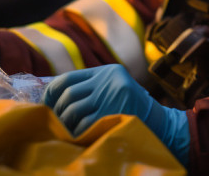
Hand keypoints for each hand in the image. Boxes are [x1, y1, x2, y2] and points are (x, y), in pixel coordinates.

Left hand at [43, 64, 189, 165]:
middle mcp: (108, 80)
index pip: (68, 78)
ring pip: (74, 109)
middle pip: (69, 94)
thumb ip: (91, 90)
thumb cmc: (134, 111)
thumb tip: (54, 98)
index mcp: (107, 72)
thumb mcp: (114, 91)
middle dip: (59, 112)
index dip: (52, 93)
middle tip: (55, 124)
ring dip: (67, 124)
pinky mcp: (114, 112)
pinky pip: (85, 124)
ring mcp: (112, 95)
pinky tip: (78, 138)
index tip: (45, 105)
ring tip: (68, 132)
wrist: (163, 125)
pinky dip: (78, 132)